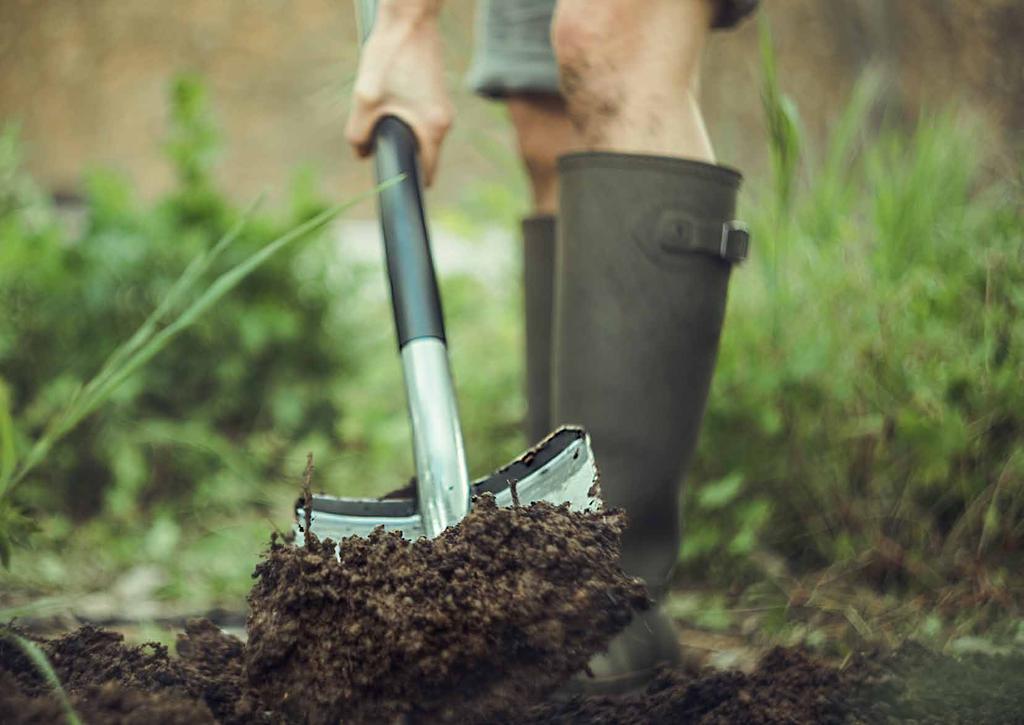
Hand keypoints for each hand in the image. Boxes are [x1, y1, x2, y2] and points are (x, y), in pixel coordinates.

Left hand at [345, 10, 452, 185]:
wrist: (409, 19)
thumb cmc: (389, 56)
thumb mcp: (364, 98)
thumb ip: (358, 133)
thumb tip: (361, 154)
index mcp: (433, 128)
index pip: (427, 172)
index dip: (409, 182)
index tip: (392, 182)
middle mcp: (444, 122)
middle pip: (422, 155)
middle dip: (400, 153)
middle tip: (376, 141)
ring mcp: (443, 108)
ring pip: (420, 136)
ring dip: (401, 133)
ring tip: (381, 114)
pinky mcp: (437, 96)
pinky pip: (422, 120)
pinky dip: (406, 118)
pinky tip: (390, 99)